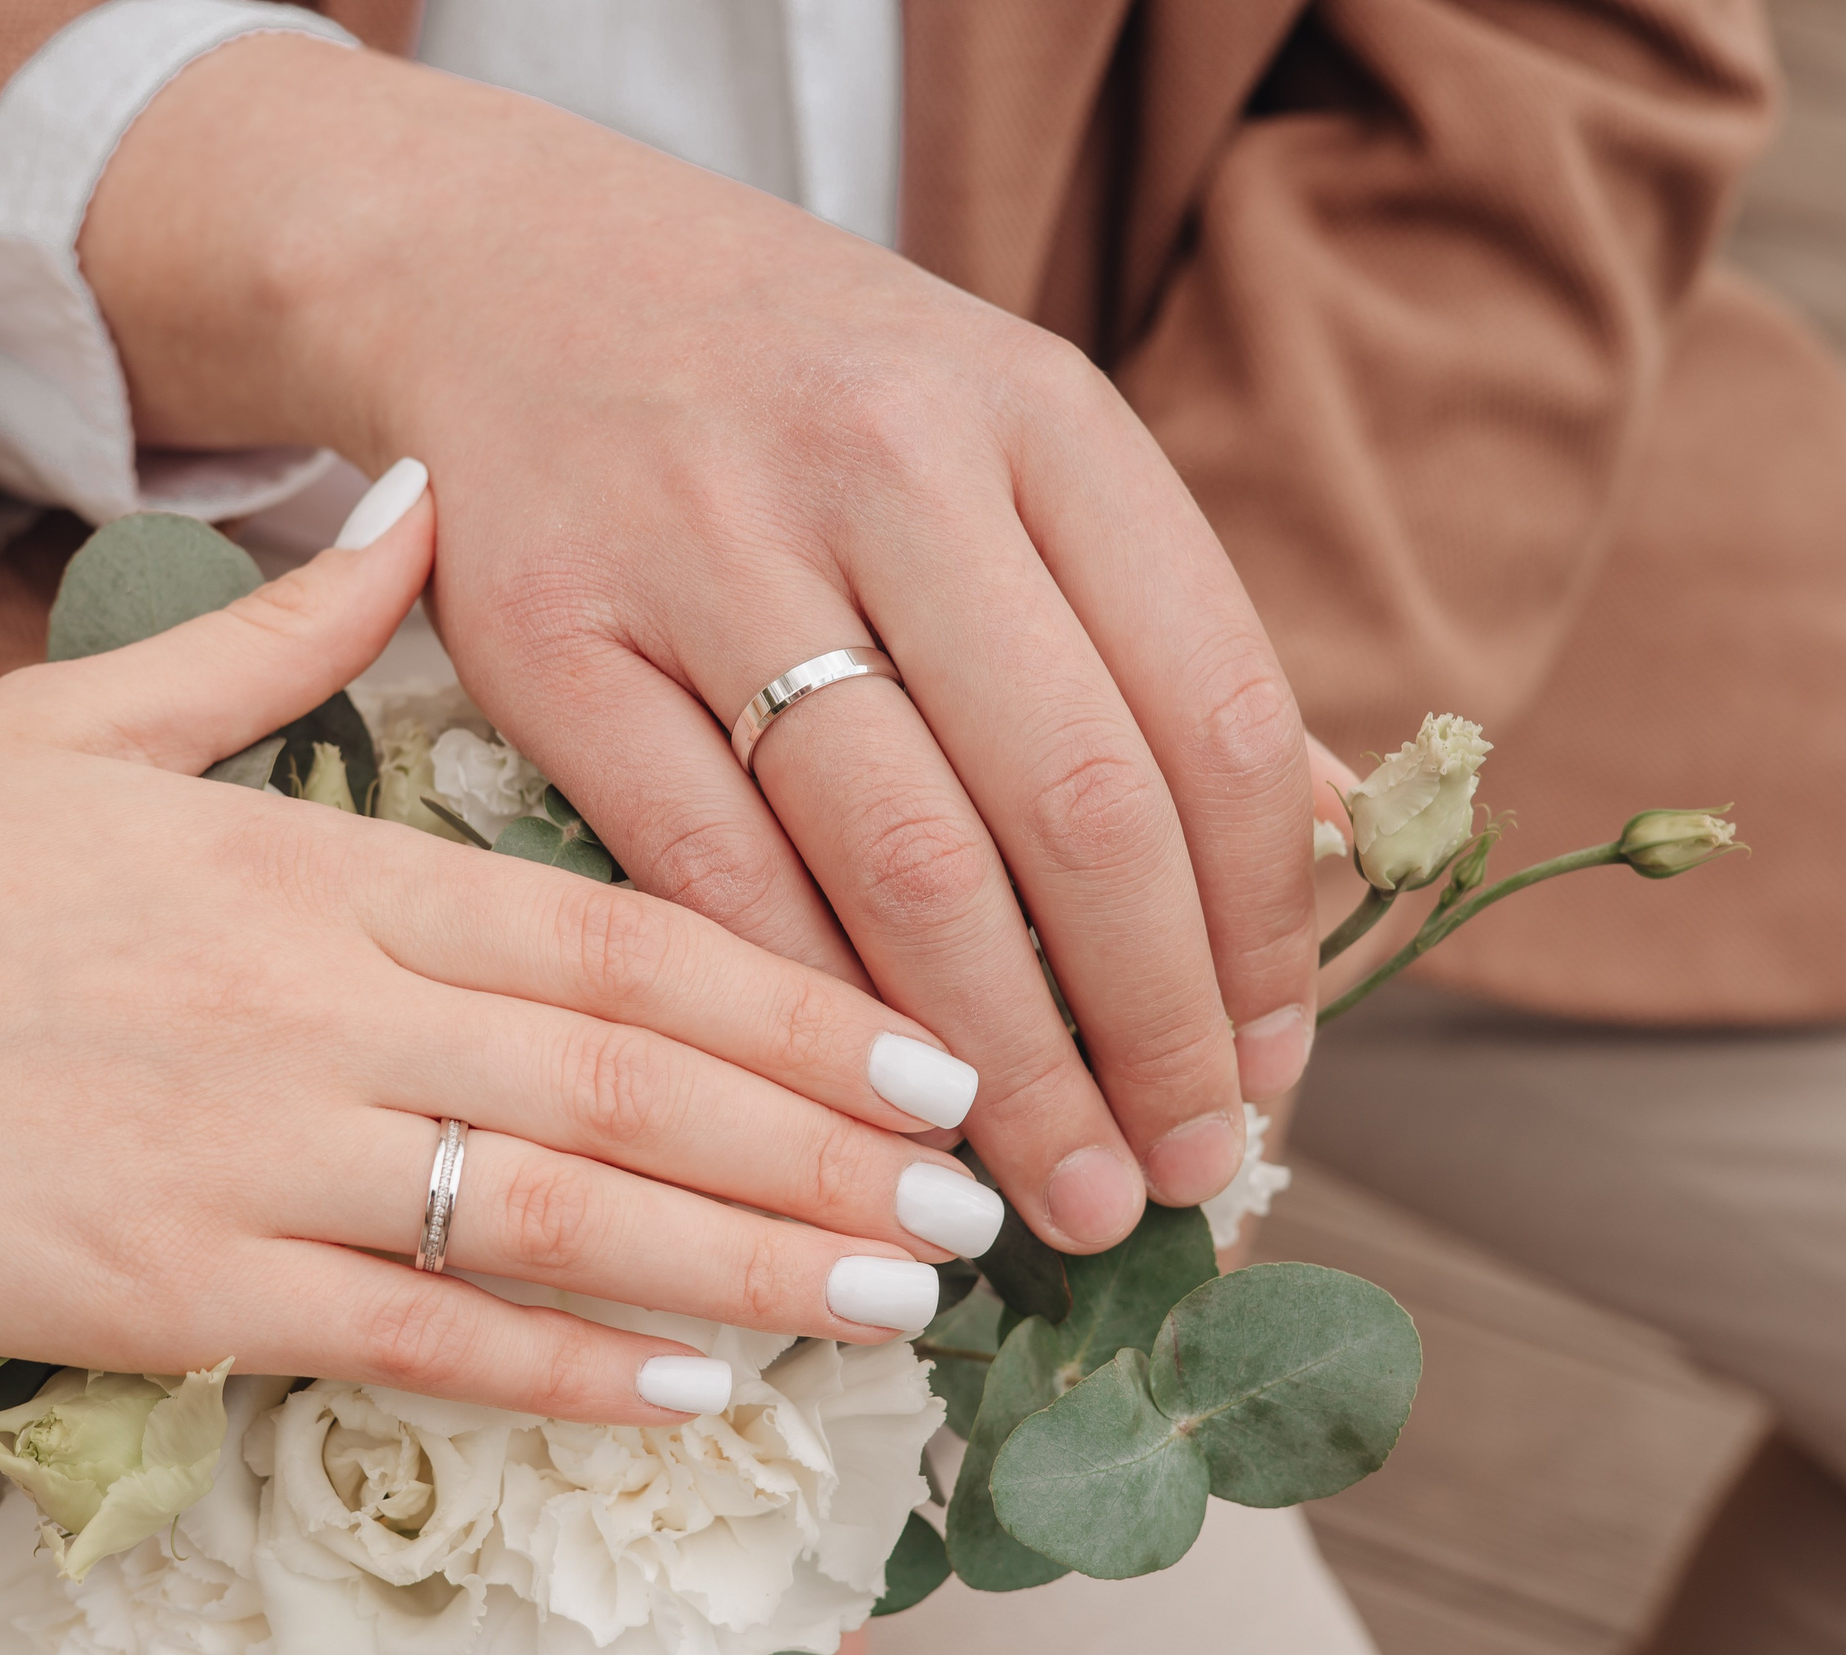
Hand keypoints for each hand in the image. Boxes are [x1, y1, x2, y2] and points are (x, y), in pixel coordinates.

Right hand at [0, 486, 999, 1422]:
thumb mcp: (94, 713)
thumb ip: (286, 637)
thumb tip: (418, 506)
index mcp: (313, 869)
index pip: (612, 940)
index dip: (790, 1002)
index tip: (924, 1049)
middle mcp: (310, 1012)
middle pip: (624, 1084)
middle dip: (822, 1147)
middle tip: (978, 1194)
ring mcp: (245, 1161)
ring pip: (549, 1219)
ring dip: (745, 1264)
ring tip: (897, 1299)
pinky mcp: (170, 1293)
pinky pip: (405, 1343)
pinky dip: (559, 1372)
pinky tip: (692, 1387)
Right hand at [83, 36, 1320, 1253]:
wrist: (506, 271)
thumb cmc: (793, 386)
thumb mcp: (1001, 431)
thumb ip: (1154, 618)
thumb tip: (1339, 833)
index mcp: (1038, 411)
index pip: (1214, 705)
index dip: (1268, 922)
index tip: (1273, 1061)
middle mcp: (889, 463)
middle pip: (1080, 805)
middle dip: (1153, 1032)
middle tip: (1179, 1173)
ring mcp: (708, 548)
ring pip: (903, 863)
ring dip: (1000, 1067)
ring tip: (1049, 1193)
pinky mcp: (555, 638)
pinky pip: (711, 878)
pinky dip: (808, 1020)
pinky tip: (869, 1109)